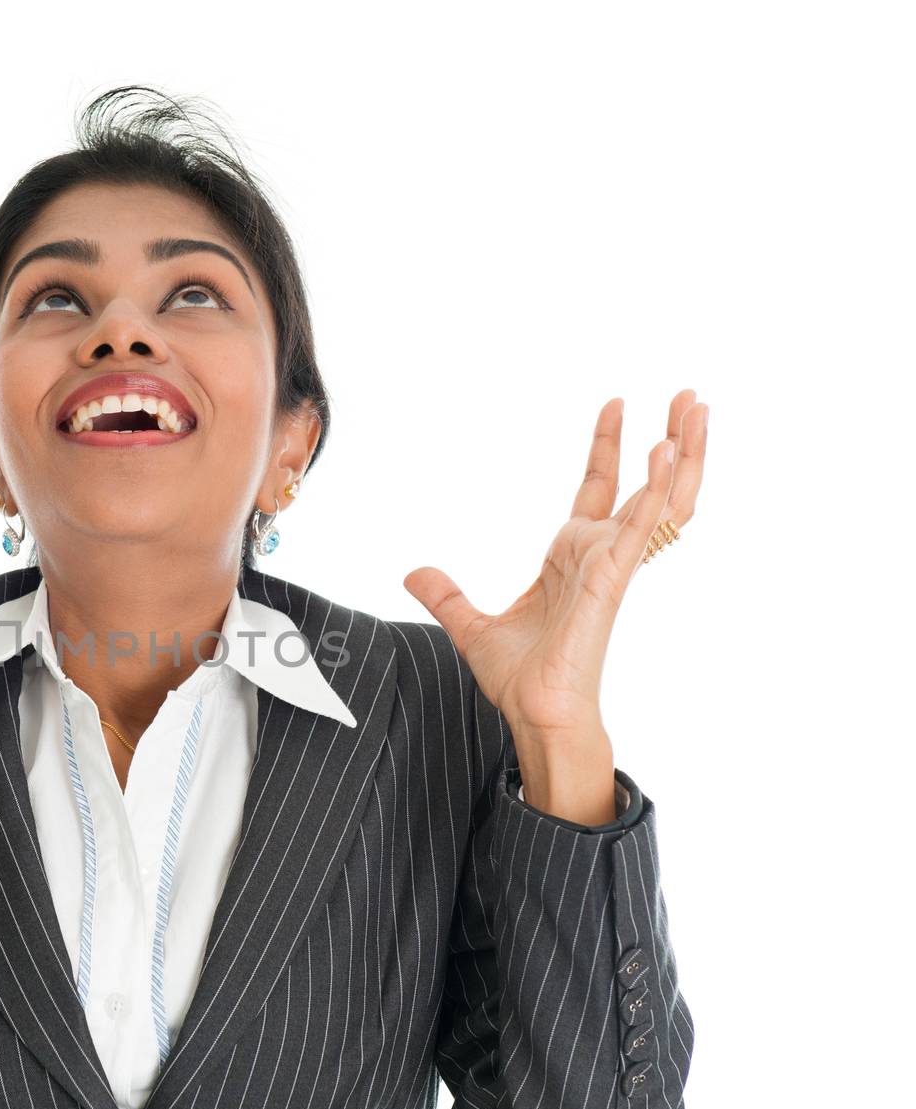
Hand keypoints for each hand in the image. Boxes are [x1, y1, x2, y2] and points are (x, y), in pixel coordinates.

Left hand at [402, 390, 709, 743]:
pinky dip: (654, 490)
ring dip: (681, 453)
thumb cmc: (520, 679)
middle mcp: (600, 555)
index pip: (599, 487)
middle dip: (669, 439)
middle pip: (646, 485)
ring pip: (660, 500)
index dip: (609, 446)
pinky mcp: (612, 580)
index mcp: (574, 557)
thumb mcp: (471, 626)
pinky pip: (641, 527)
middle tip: (688, 394)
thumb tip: (413, 573)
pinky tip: (664, 451)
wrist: (534, 714)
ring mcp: (611, 565)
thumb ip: (446, 595)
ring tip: (695, 406)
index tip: (615, 404)